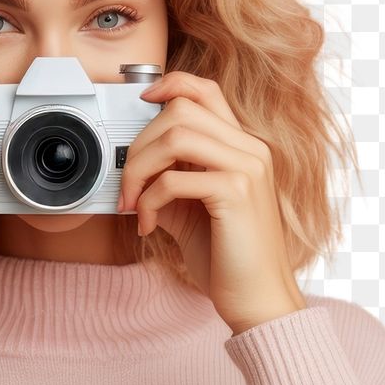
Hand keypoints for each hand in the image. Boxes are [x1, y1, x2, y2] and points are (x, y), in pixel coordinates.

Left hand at [118, 71, 307, 334]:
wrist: (257, 299)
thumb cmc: (228, 260)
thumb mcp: (189, 213)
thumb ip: (167, 184)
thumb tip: (131, 173)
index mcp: (242, 148)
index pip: (206, 91)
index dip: (170, 85)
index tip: (142, 100)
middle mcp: (250, 150)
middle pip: (180, 111)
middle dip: (138, 145)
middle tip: (127, 185)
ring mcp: (247, 168)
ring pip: (175, 136)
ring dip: (139, 170)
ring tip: (133, 203)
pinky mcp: (236, 192)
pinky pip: (174, 180)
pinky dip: (149, 202)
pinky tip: (148, 226)